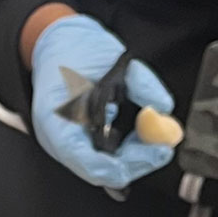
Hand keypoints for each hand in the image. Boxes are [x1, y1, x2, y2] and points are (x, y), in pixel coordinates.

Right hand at [29, 15, 176, 188]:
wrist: (60, 47)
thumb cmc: (75, 51)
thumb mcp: (110, 56)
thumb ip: (139, 82)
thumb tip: (162, 108)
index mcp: (55, 118)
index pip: (84, 158)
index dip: (121, 164)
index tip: (153, 153)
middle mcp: (59, 138)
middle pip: (99, 170)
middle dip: (135, 162)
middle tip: (163, 148)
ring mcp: (69, 143)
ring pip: (105, 168)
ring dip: (133, 157)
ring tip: (154, 139)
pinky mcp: (81, 143)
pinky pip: (105, 159)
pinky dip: (127, 153)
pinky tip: (142, 141)